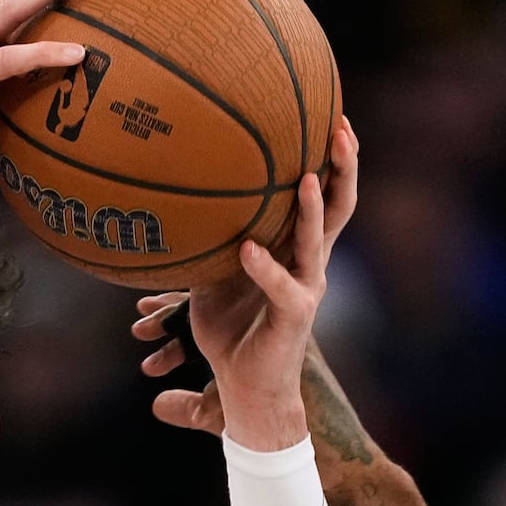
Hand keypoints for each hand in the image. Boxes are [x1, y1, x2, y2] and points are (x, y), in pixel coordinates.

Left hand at [133, 118, 358, 448]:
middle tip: (340, 125)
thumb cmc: (229, 333)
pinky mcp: (293, 317)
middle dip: (343, 167)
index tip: (329, 113)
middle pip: (339, 206)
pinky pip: (281, 287)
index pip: (323, 195)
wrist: (245, 392)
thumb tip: (162, 203)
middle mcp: (309, 264)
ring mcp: (305, 289)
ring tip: (306, 176)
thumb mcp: (211, 276)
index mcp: (295, 250)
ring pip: (318, 241)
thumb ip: (204, 240)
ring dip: (313, 208)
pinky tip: (247, 248)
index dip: (330, 158)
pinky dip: (264, 267)